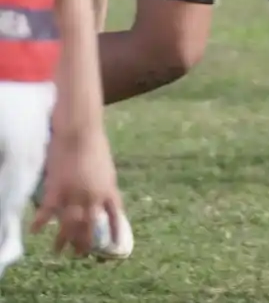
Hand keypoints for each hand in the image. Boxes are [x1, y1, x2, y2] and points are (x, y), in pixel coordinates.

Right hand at [31, 125, 123, 257]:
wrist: (81, 132)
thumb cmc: (96, 146)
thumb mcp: (107, 169)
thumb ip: (105, 186)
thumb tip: (104, 199)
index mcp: (108, 190)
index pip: (115, 216)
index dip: (114, 231)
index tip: (113, 245)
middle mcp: (93, 196)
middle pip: (89, 225)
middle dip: (85, 242)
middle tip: (80, 254)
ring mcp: (75, 194)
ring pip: (69, 224)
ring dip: (64, 240)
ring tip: (59, 251)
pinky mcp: (56, 189)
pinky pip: (48, 211)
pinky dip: (41, 222)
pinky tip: (36, 231)